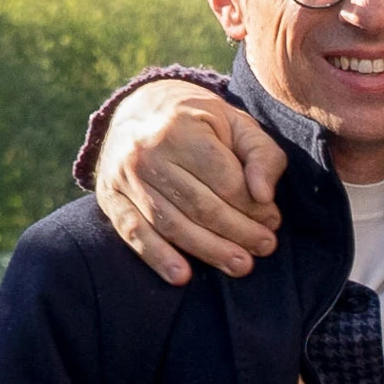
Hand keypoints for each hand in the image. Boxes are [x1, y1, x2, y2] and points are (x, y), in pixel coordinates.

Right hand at [90, 79, 286, 282]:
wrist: (140, 108)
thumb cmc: (199, 120)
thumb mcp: (237, 123)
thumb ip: (261, 154)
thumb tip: (264, 195)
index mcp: (180, 127)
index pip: (225, 181)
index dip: (254, 207)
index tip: (273, 221)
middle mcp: (147, 152)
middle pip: (201, 206)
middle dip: (238, 232)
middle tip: (264, 247)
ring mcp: (124, 176)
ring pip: (172, 224)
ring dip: (209, 251)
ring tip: (240, 265)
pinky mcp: (110, 197)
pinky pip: (134, 232)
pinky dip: (157, 257)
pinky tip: (182, 276)